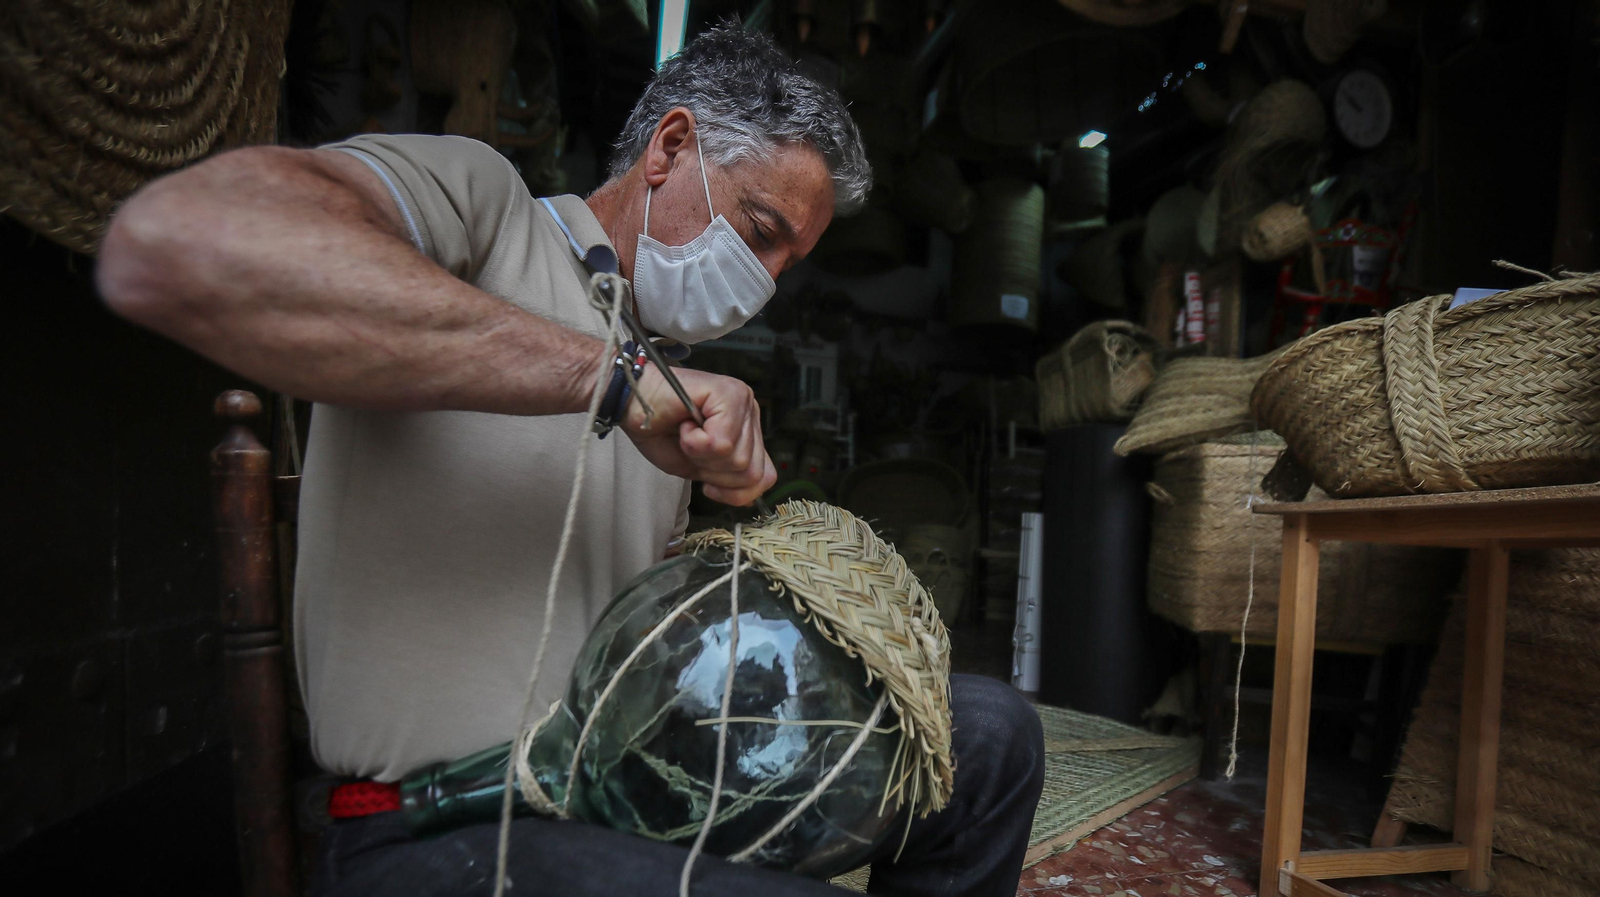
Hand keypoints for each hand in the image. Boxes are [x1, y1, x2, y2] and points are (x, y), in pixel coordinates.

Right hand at [621, 364, 775, 506]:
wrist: (628, 404)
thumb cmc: (658, 430)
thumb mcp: (699, 467)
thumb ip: (730, 479)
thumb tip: (753, 492)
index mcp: (747, 431)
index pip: (763, 477)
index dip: (733, 492)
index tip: (706, 483)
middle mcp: (751, 413)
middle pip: (751, 472)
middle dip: (713, 472)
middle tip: (690, 447)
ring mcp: (743, 401)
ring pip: (737, 459)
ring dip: (701, 455)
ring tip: (686, 432)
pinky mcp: (729, 394)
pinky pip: (722, 443)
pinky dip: (695, 443)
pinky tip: (685, 424)